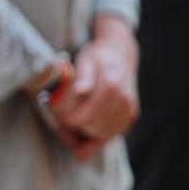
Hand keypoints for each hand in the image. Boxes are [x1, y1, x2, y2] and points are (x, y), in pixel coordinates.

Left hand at [55, 16, 139, 150]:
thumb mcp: (86, 60)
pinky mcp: (131, 115)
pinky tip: (86, 125)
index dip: (67, 122)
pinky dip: (97, 135)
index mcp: (110, 85)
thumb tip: (80, 91)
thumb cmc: (98, 58)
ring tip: (72, 124)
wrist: (120, 53)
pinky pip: (112, 135)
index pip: (85, 118)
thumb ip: (83, 76)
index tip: (57, 117)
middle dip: (75, 130)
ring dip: (85, 135)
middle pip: (92, 129)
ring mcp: (129, 109)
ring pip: (103, 136)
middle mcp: (123, 99)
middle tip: (62, 121)